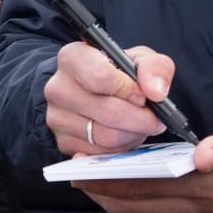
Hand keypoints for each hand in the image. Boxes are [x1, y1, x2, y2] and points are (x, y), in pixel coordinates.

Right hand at [43, 40, 171, 155]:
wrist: (101, 93)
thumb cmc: (120, 73)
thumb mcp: (142, 60)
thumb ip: (155, 68)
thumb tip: (155, 92)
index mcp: (72, 57)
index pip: (99, 77)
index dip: (128, 89)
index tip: (142, 95)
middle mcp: (58, 87)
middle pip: (107, 111)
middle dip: (139, 118)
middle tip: (154, 118)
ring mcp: (56, 118)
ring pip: (106, 136)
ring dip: (132, 134)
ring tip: (139, 124)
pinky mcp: (64, 143)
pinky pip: (101, 154)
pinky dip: (120, 149)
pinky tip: (124, 135)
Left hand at [78, 128, 212, 212]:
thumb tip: (200, 154)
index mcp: (198, 187)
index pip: (144, 185)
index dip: (112, 178)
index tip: (86, 167)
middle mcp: (186, 206)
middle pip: (131, 203)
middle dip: (99, 189)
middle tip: (73, 172)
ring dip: (107, 199)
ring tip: (86, 179)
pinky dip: (123, 205)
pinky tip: (113, 189)